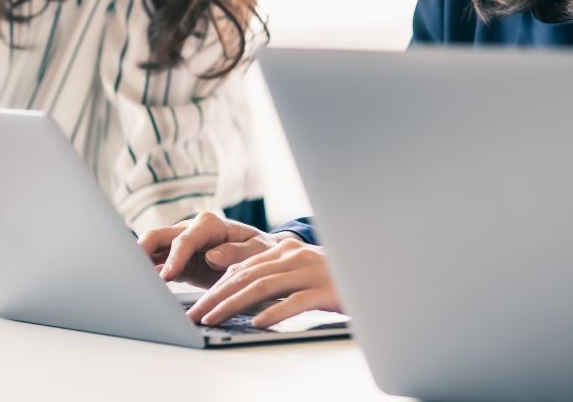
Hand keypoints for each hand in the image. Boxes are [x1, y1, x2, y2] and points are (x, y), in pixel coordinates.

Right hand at [138, 211, 286, 289]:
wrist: (260, 255)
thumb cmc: (261, 250)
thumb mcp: (258, 250)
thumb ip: (237, 253)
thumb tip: (212, 256)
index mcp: (210, 225)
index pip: (186, 239)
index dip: (175, 257)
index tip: (167, 276)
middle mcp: (190, 230)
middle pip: (157, 237)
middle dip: (141, 252)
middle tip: (133, 274)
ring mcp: (179, 244)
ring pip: (151, 249)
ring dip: (139, 264)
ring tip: (129, 282)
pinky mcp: (176, 260)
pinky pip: (156, 266)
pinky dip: (146, 275)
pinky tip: (139, 289)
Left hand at [185, 237, 341, 328]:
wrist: (377, 278)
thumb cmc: (337, 279)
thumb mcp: (303, 272)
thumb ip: (276, 276)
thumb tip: (239, 288)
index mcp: (288, 250)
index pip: (244, 267)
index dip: (217, 286)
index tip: (197, 305)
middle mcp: (296, 256)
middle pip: (247, 275)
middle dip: (217, 296)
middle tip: (196, 314)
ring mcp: (311, 272)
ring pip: (264, 286)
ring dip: (234, 304)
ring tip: (214, 318)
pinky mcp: (326, 290)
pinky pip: (295, 301)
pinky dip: (275, 312)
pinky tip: (258, 322)